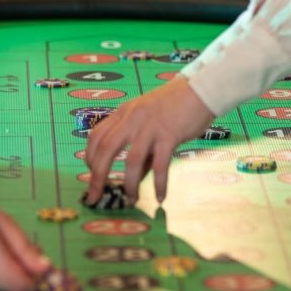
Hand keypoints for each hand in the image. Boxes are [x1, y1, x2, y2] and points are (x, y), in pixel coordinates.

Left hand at [85, 77, 213, 203]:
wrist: (200, 90)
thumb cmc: (174, 106)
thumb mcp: (147, 120)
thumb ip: (139, 147)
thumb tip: (135, 178)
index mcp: (124, 113)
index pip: (97, 136)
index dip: (90, 157)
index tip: (91, 175)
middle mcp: (132, 119)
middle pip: (106, 149)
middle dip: (98, 177)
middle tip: (95, 197)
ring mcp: (150, 127)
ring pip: (131, 160)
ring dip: (129, 185)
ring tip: (132, 200)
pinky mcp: (170, 135)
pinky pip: (160, 165)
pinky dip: (160, 183)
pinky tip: (161, 197)